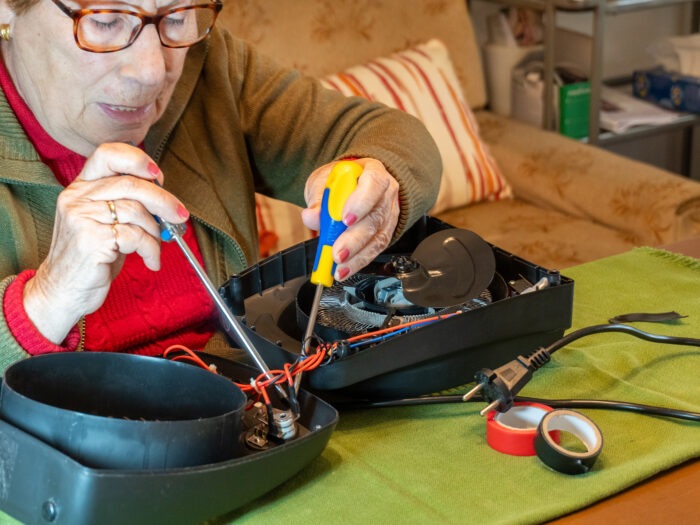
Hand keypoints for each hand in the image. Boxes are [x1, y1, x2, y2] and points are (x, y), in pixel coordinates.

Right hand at [23, 143, 188, 343]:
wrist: (62, 290)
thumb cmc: (91, 257)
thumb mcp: (105, 223)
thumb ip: (127, 204)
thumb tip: (166, 200)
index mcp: (81, 188)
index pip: (107, 154)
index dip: (137, 159)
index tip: (158, 175)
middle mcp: (77, 198)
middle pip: (131, 184)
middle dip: (163, 200)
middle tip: (179, 215)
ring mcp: (81, 218)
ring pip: (136, 211)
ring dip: (156, 231)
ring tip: (156, 246)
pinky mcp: (90, 240)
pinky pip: (136, 237)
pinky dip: (152, 250)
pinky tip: (151, 261)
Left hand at [301, 158, 399, 280]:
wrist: (352, 186)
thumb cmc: (340, 181)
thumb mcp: (324, 181)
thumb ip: (318, 197)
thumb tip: (311, 216)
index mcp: (373, 172)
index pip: (373, 184)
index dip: (360, 203)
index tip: (345, 219)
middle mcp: (386, 193)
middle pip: (375, 217)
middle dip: (354, 239)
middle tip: (337, 253)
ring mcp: (389, 214)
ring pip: (377, 237)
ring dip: (356, 256)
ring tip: (338, 267)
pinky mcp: (385, 233)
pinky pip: (374, 250)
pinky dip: (358, 262)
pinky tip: (345, 270)